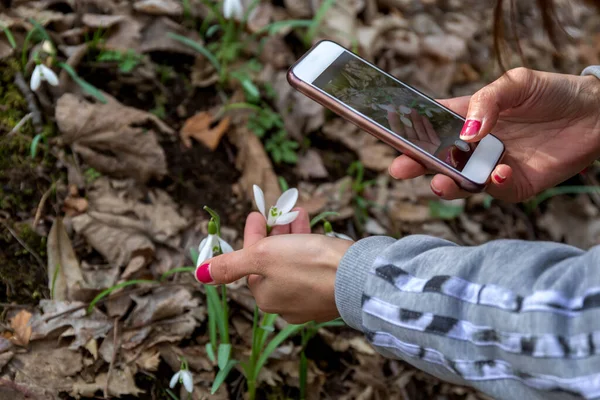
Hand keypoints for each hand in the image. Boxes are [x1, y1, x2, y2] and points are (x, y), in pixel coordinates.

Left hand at [196, 209, 352, 323]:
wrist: (357, 276)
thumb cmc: (307, 264)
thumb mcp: (261, 257)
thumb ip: (230, 264)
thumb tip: (199, 275)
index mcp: (265, 297)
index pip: (251, 263)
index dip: (253, 236)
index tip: (257, 214)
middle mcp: (286, 303)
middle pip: (273, 262)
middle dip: (274, 234)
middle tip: (277, 212)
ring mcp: (310, 299)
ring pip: (294, 261)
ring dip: (292, 236)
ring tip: (298, 213)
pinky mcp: (330, 291)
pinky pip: (313, 265)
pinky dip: (309, 245)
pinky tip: (312, 226)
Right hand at [389, 68, 599, 201]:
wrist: (596, 114)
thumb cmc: (553, 93)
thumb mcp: (516, 83)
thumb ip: (487, 102)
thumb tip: (466, 132)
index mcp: (468, 119)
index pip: (430, 125)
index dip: (409, 132)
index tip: (391, 136)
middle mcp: (474, 146)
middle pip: (437, 159)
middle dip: (416, 165)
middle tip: (401, 168)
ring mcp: (492, 167)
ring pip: (460, 182)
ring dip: (447, 184)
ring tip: (440, 181)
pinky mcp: (515, 186)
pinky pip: (496, 191)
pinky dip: (493, 185)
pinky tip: (498, 172)